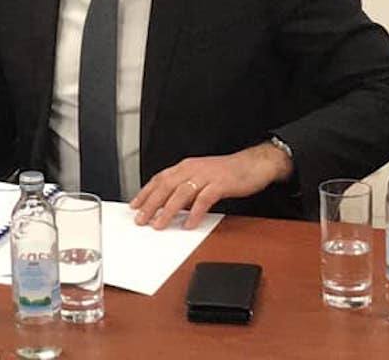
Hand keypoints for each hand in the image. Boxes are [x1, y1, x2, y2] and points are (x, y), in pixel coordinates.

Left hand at [130, 141, 292, 229]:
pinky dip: (195, 213)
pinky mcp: (221, 184)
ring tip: (159, 225)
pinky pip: (204, 200)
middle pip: (166, 186)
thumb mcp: (201, 176)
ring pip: (181, 193)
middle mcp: (192, 168)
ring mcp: (206, 176)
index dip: (145, 192)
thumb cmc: (227, 172)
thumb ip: (185, 188)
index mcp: (186, 166)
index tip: (135, 206)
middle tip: (141, 219)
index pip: (160, 179)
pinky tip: (189, 224)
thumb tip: (168, 205)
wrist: (253, 164)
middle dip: (151, 204)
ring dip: (167, 210)